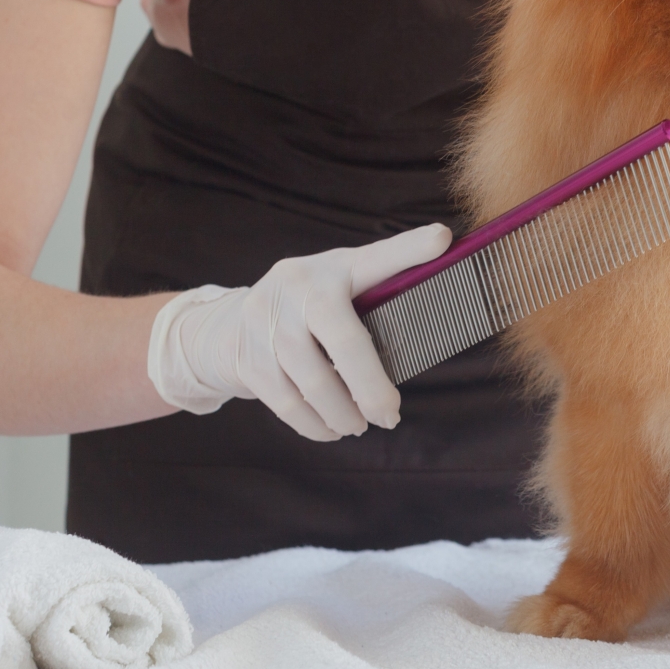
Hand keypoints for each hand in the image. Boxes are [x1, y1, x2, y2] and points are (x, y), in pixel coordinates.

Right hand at [145, 224, 451, 440]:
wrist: (228, 325)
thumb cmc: (307, 309)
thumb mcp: (339, 289)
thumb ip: (379, 296)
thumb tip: (437, 315)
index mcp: (336, 267)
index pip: (377, 258)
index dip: (409, 250)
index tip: (441, 238)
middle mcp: (299, 285)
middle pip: (345, 341)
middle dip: (372, 388)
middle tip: (389, 417)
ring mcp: (266, 320)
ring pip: (314, 382)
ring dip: (342, 414)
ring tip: (358, 425)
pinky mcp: (247, 357)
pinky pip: (287, 402)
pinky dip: (314, 425)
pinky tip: (331, 430)